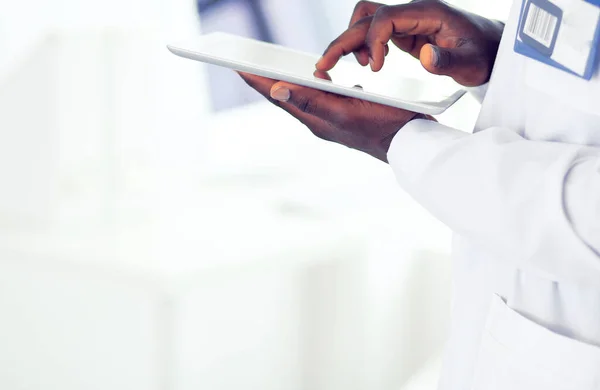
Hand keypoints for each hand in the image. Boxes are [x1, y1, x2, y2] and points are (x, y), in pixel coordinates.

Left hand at [238, 72, 432, 162]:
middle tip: (247, 64)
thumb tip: (277, 90)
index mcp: (315, 118)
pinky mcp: (347, 115)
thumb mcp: (345, 111)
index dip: (257, 79)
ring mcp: (334, 118)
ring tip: (273, 70)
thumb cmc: (383, 126)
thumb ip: (312, 100)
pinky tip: (320, 79)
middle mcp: (320, 120)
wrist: (411, 143)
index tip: (237, 64)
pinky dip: (315, 86)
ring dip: (289, 82)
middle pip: (287, 96)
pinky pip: (324, 98)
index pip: (278, 96)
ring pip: (304, 97)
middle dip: (266, 79)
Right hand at [316, 0, 503, 86]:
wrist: (490, 48)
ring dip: (351, 41)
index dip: (373, 40)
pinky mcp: (403, 32)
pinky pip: (373, 32)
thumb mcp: (470, 64)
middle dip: (343, 40)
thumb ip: (447, 62)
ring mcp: (406, 21)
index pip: (385, 17)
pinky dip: (363, 45)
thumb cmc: (483, 54)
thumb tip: (425, 57)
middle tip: (324, 66)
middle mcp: (412, 12)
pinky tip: (369, 64)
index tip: (376, 67)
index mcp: (427, 13)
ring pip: (365, 20)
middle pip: (366, 16)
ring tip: (355, 67)